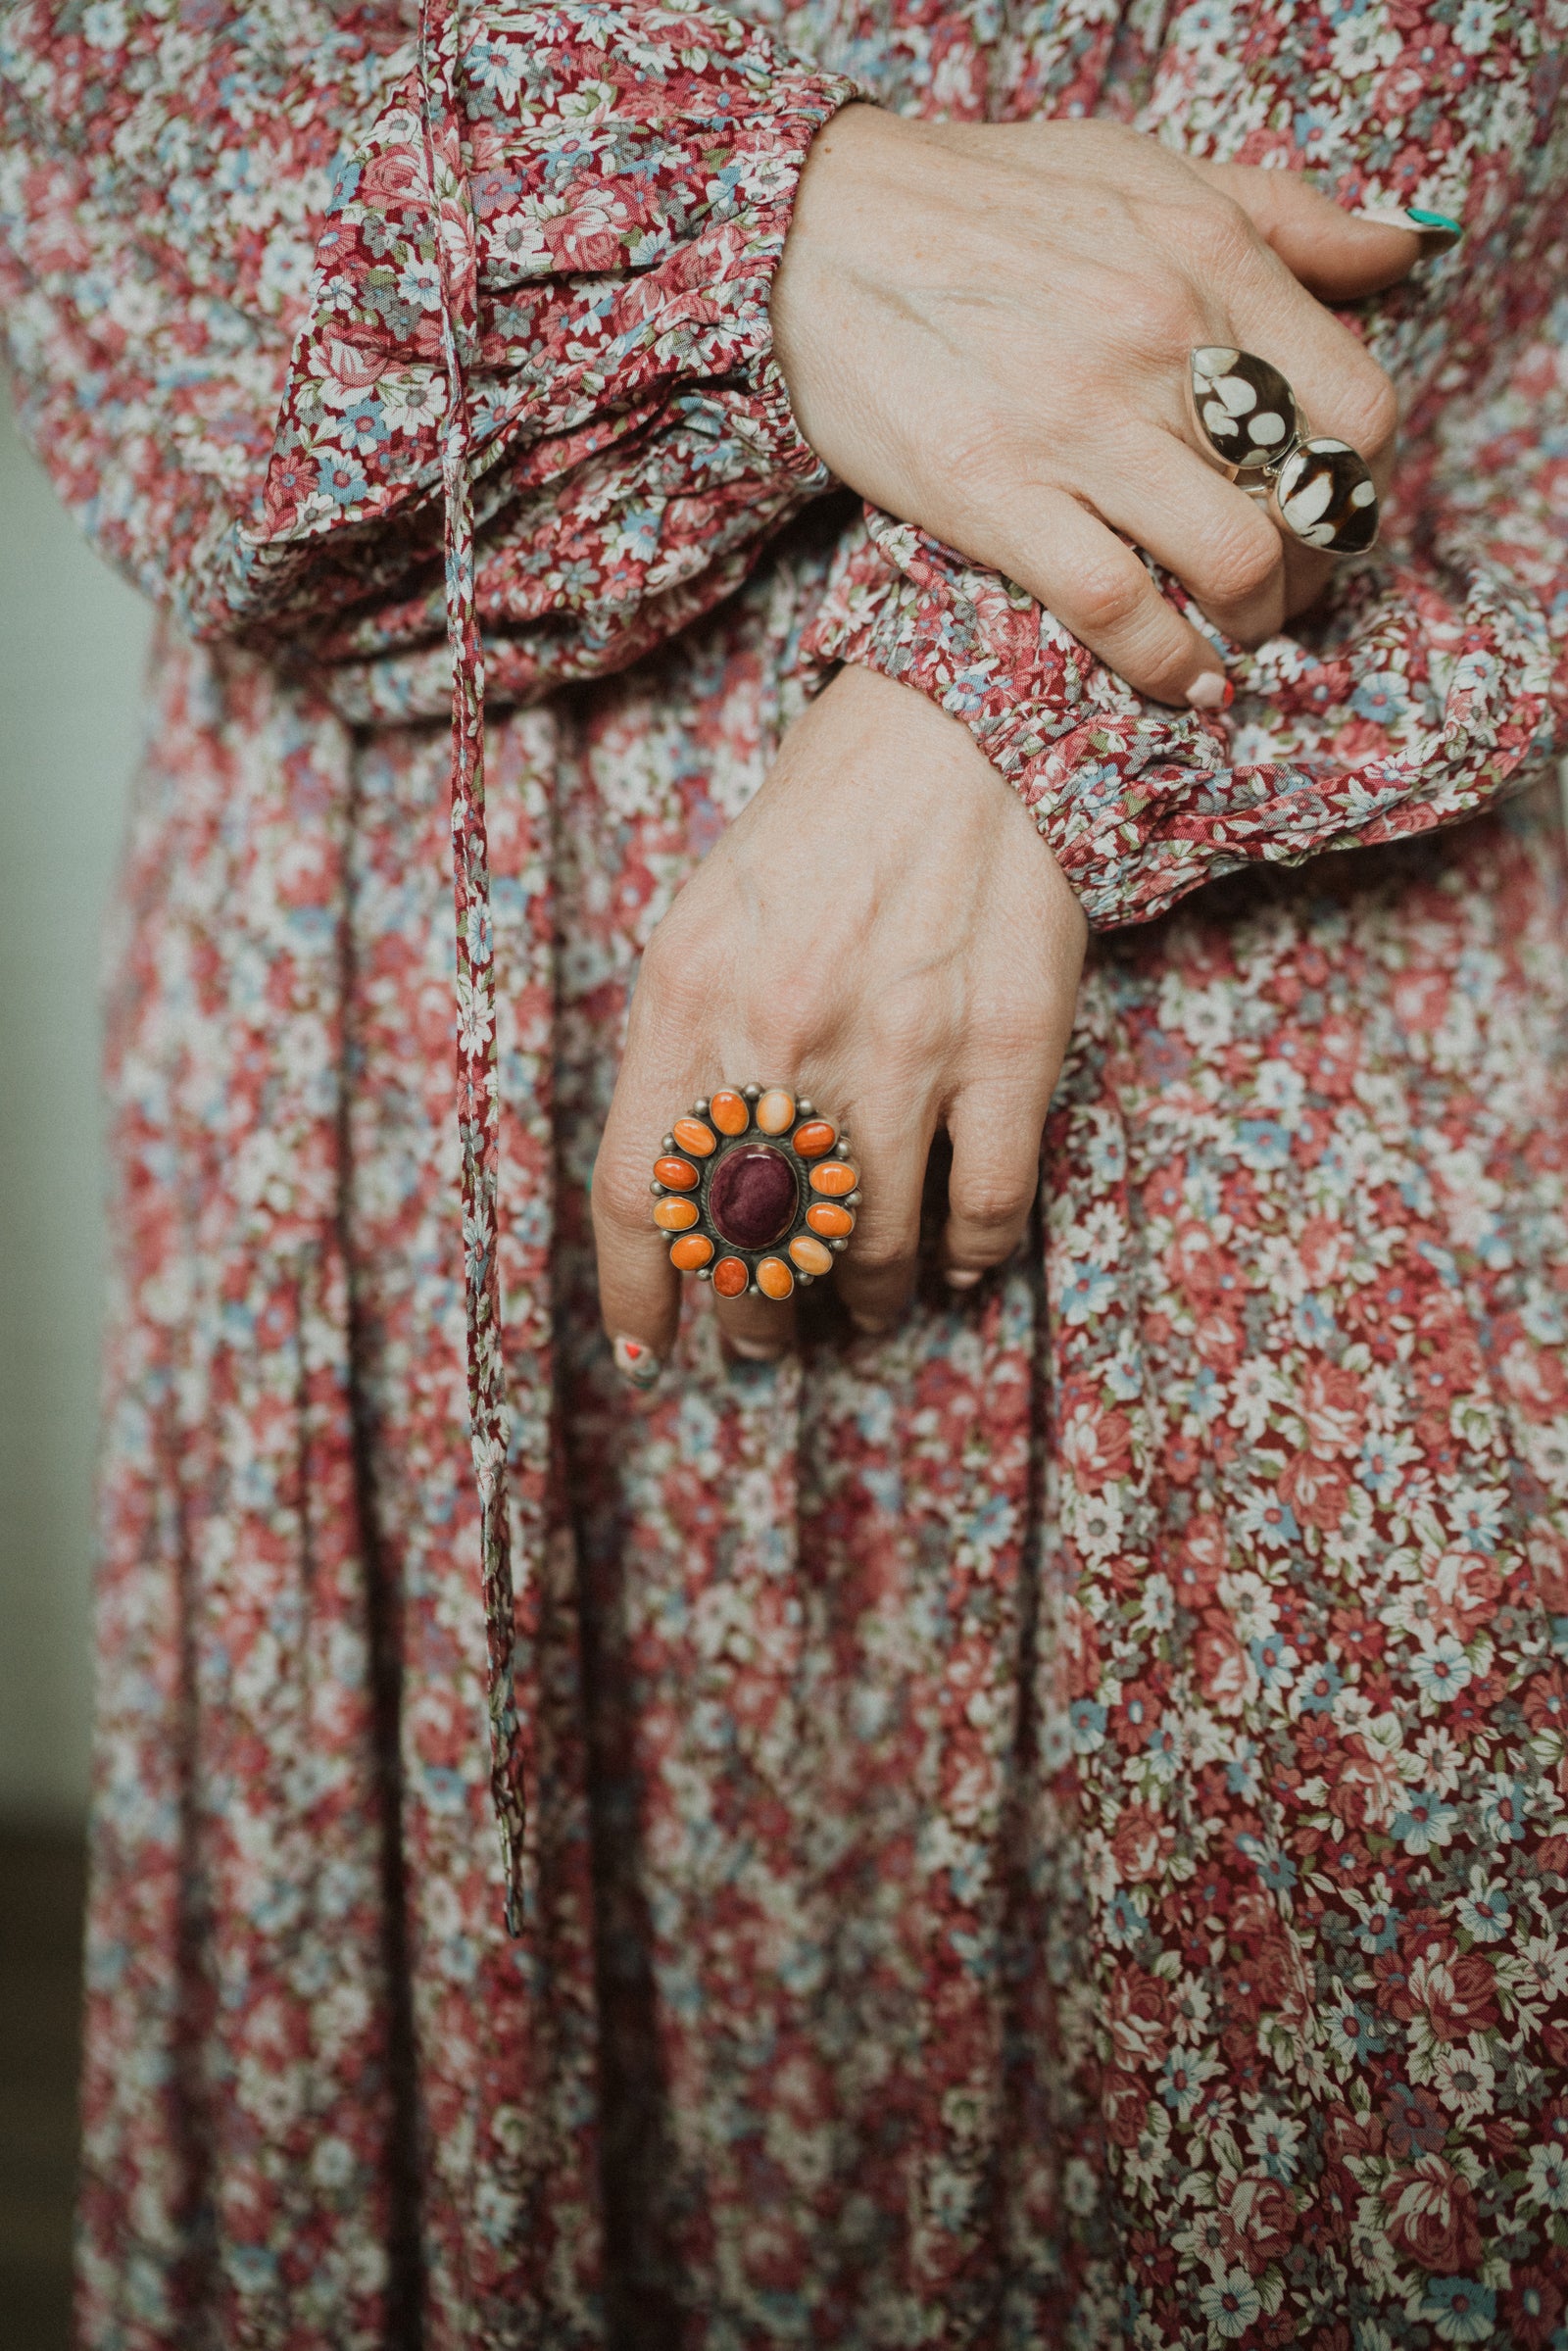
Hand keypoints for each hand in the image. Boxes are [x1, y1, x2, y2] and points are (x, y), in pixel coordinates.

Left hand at [592, 664, 1086, 1371]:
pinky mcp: (1011, 1048)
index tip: (648, 1348)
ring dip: (864, 1300)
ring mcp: (905, 1048)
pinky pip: (987, 1210)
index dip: (638, 1295)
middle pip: (752, 1244)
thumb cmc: (815, 837)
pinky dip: (968, 1259)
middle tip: (763, 1335)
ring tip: (865, 1302)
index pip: (637, 1197)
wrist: (957, 733)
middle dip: (753, 1317)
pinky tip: (956, 1263)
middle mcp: (785, 1035)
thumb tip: (680, 1200)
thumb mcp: (700, 931)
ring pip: (874, 1250)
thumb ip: (680, 1058)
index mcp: (686, 1001)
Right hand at [771, 111, 1420, 707]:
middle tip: (1290, 587)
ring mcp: (1079, 427)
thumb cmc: (988, 200)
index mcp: (1210, 261)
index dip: (1364, 481)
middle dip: (1319, 566)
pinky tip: (1184, 680)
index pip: (1357, 405)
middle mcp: (1160, 342)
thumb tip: (1396, 248)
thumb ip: (1284, 214)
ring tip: (1238, 632)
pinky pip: (1119, 610)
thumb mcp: (1150, 168)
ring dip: (1255, 622)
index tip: (1331, 509)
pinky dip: (1169, 664)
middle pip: (1308, 497)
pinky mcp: (998, 497)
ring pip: (1234, 563)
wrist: (822, 230)